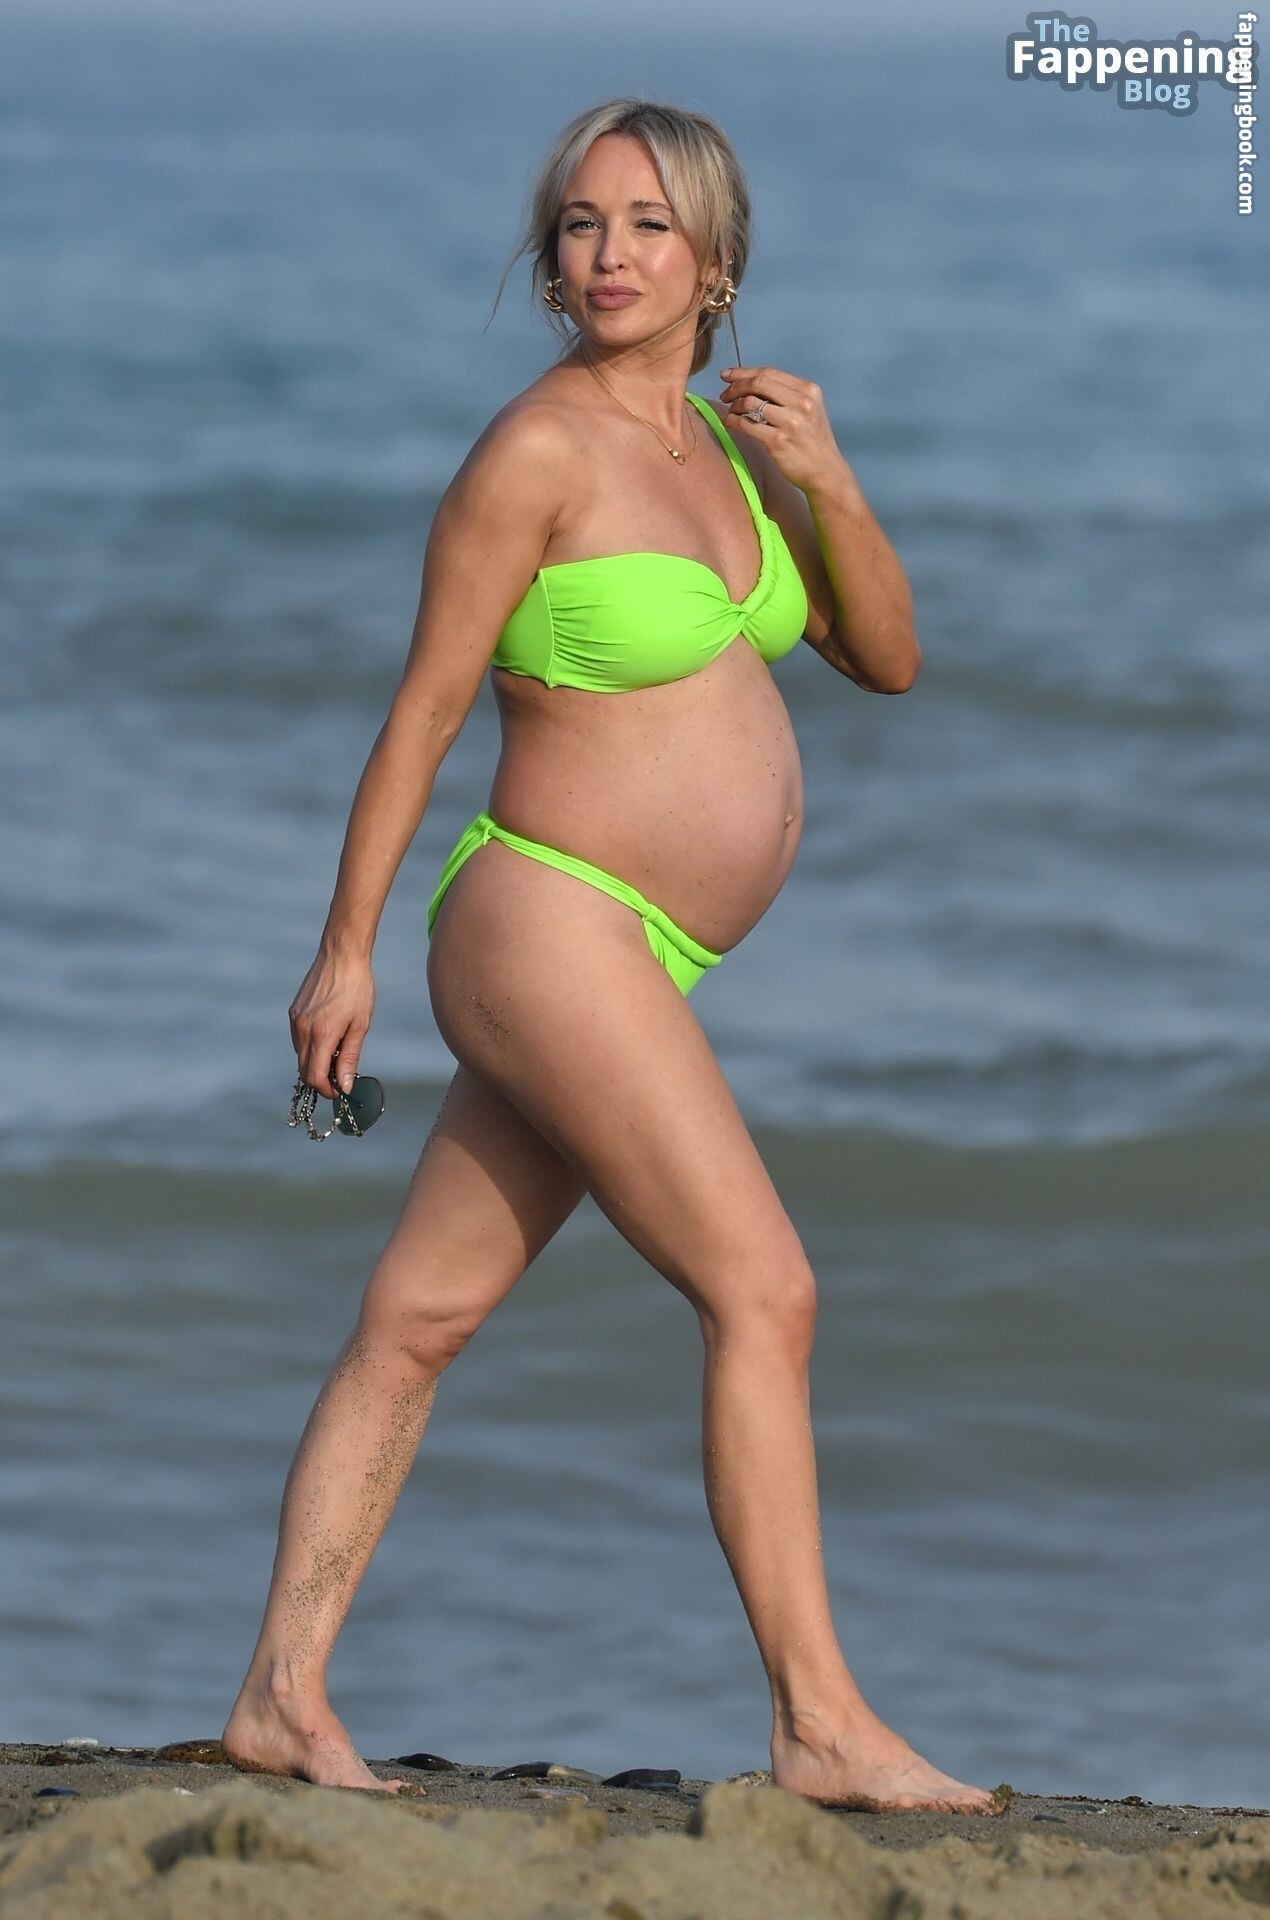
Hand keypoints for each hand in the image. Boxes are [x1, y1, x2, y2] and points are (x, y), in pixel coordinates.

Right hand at [289, 946, 374, 1098]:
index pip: (314, 1077)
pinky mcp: (293, 1012)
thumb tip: (345, 1084)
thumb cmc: (356, 988)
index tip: (340, 1091)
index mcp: (321, 1034)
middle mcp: (303, 1029)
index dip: (326, 1090)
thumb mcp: (360, 1025)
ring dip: (315, 1063)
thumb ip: (349, 1057)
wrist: (341, 956)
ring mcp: (295, 1020)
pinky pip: (299, 1039)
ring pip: (300, 1055)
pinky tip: (328, 1038)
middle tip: (340, 1077)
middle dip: (321, 1080)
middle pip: (304, 1070)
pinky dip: (310, 1047)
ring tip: (337, 1053)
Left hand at [716, 365, 843, 493]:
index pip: (769, 372)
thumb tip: (753, 384)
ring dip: (734, 405)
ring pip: (750, 402)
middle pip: (758, 383)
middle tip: (725, 394)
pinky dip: (733, 421)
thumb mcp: (810, 410)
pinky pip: (746, 425)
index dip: (744, 372)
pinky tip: (729, 422)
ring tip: (731, 411)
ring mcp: (789, 422)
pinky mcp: (777, 441)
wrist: (826, 472)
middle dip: (736, 386)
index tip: (727, 375)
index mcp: (808, 390)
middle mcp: (801, 403)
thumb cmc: (813, 442)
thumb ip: (787, 395)